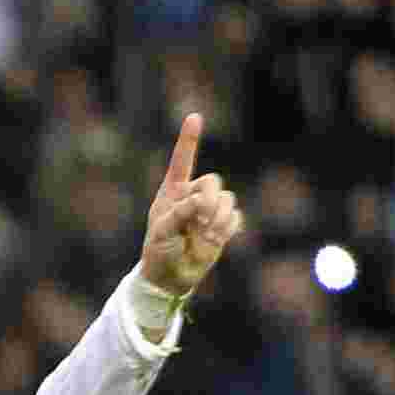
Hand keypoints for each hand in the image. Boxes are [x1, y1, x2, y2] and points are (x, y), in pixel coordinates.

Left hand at [137, 114, 241, 301]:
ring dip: (219, 217)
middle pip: (213, 181)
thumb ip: (180, 212)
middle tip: (200, 220)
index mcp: (173, 192)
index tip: (195, 117)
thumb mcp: (161, 231)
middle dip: (210, 200)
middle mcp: (193, 196)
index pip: (182, 161)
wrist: (170, 277)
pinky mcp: (223, 226)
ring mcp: (210, 211)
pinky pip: (235, 218)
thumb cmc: (159, 250)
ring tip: (205, 234)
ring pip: (228, 199)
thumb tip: (203, 203)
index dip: (189, 140)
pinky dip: (227, 228)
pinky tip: (214, 239)